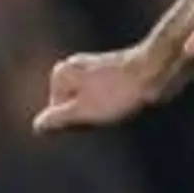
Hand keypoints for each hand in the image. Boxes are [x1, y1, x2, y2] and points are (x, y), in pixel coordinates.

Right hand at [32, 48, 158, 134]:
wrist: (156, 72)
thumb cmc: (118, 92)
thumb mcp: (83, 110)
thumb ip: (57, 119)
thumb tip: (37, 125)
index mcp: (61, 73)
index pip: (56, 115)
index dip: (75, 123)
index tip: (94, 113)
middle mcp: (74, 67)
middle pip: (72, 109)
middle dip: (88, 118)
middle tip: (108, 111)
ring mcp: (93, 70)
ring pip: (89, 106)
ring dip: (103, 114)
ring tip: (119, 106)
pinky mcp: (112, 75)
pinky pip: (104, 100)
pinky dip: (113, 107)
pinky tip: (127, 104)